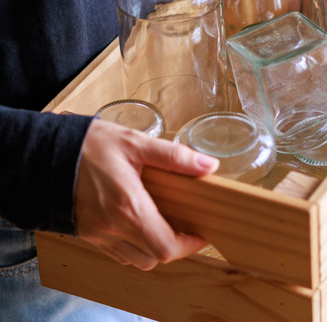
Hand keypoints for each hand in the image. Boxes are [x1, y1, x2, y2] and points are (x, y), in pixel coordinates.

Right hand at [74, 119, 218, 270]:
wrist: (41, 153)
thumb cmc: (88, 145)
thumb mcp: (136, 142)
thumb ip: (175, 157)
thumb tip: (209, 166)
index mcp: (128, 207)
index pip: (166, 247)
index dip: (189, 245)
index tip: (199, 234)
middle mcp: (112, 227)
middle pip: (153, 258)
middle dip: (174, 248)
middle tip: (185, 229)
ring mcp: (97, 234)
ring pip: (134, 260)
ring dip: (153, 249)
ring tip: (164, 226)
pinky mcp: (86, 234)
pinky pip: (116, 253)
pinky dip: (133, 247)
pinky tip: (139, 224)